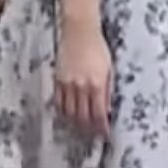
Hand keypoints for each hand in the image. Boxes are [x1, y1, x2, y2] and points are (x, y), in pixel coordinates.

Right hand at [54, 20, 112, 134]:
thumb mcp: (109, 69)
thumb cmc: (98, 48)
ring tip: (81, 129)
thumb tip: (107, 108)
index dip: (101, 127)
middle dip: (89, 129)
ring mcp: (67, 84)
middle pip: (83, 117)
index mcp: (97, 84)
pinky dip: (63, 112)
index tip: (105, 134)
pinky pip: (58, 102)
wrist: (79, 32)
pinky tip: (67, 117)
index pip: (99, 114)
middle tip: (93, 135)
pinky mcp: (57, 80)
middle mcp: (81, 87)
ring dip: (75, 124)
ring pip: (69, 112)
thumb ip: (107, 90)